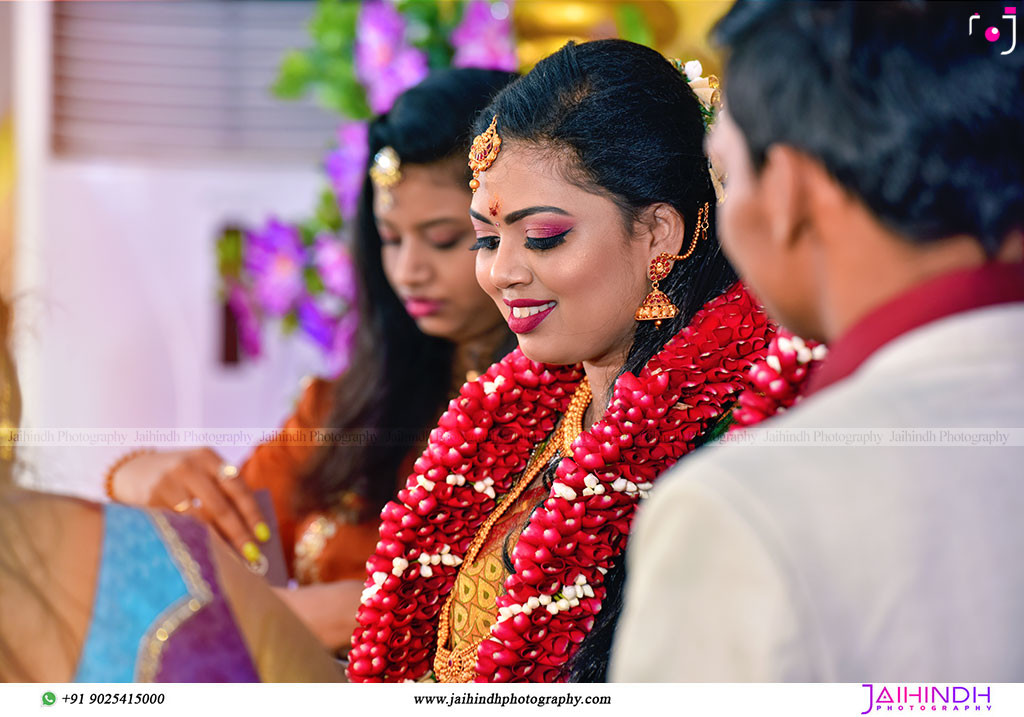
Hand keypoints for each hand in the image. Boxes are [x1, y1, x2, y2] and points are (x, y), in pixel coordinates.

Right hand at [115, 448, 270, 564]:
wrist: (131, 470)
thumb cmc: (179, 476)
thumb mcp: (200, 471)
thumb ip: (221, 490)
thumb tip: (250, 530)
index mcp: (207, 457)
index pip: (237, 487)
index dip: (252, 513)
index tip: (264, 535)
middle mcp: (188, 466)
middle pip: (220, 506)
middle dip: (238, 533)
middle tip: (252, 555)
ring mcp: (167, 483)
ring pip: (198, 519)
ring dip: (216, 542)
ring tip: (231, 560)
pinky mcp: (148, 501)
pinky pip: (177, 526)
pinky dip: (192, 540)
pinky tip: (202, 553)